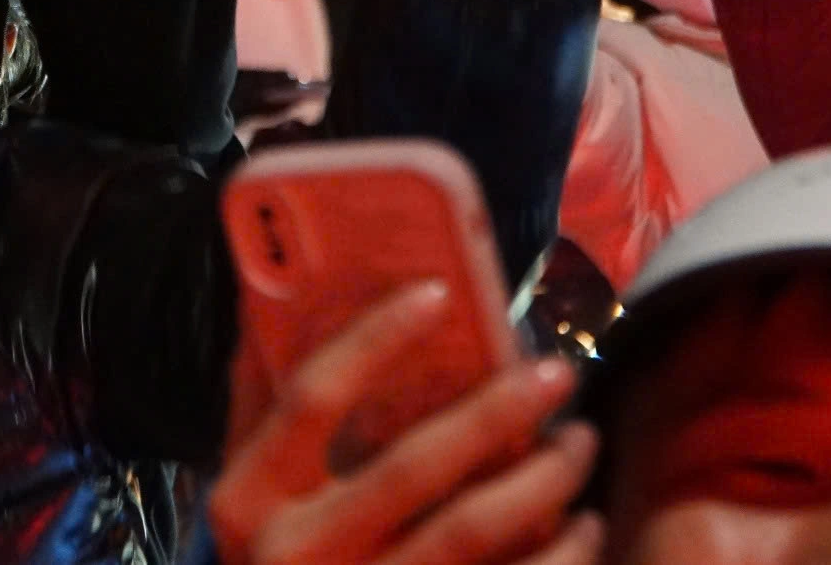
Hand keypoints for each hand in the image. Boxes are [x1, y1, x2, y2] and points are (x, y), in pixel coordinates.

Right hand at [209, 284, 600, 564]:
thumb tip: (277, 293)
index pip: (313, 398)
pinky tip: (584, 527)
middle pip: (411, 466)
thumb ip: (258, 404)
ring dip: (541, 481)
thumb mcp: (246, 488)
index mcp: (248, 496)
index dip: (375, 339)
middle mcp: (298, 552)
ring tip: (580, 440)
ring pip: (469, 531)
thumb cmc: (270, 556)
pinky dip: (559, 558)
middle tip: (554, 372)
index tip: (438, 292)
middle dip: (494, 412)